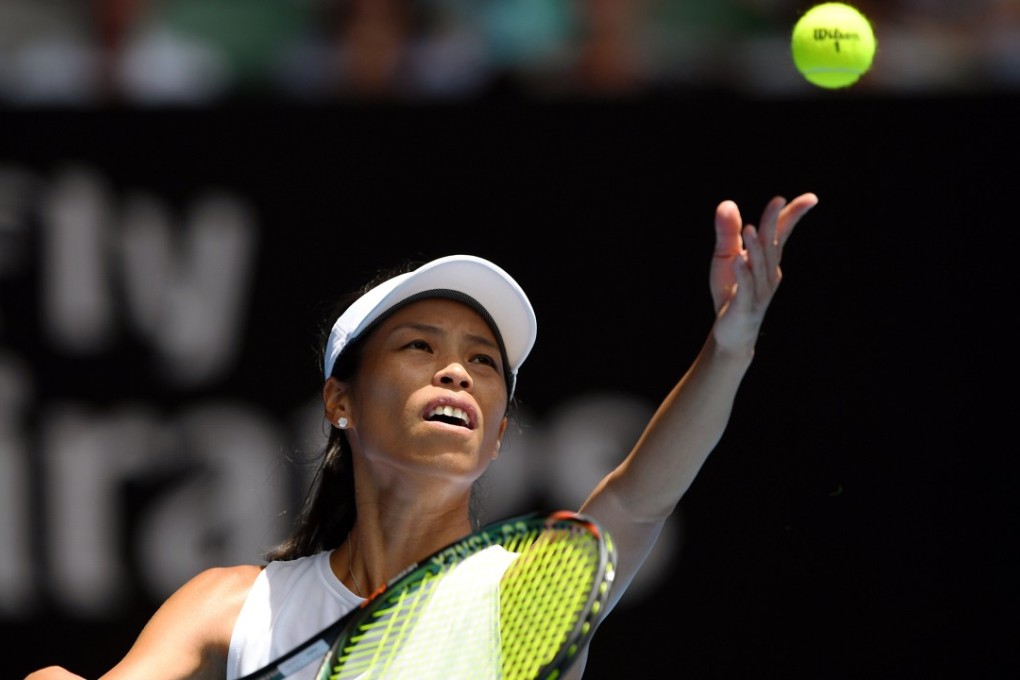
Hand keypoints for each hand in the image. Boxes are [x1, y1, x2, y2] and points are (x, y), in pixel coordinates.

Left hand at [709, 192, 818, 353]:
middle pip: (771, 244)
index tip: (811, 198)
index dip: (794, 215)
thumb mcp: (726, 258)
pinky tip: (739, 259)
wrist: (732, 334)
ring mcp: (760, 291)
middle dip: (773, 222)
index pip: (782, 233)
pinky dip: (743, 273)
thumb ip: (728, 232)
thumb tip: (727, 203)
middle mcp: (769, 273)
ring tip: (749, 227)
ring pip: (759, 265)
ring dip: (755, 246)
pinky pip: (746, 288)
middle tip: (778, 200)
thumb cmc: (732, 292)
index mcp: (767, 260)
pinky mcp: (745, 306)